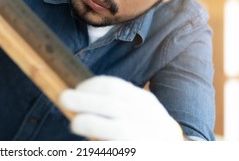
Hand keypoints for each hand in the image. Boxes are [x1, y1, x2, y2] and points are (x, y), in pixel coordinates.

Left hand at [60, 75, 183, 140]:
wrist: (174, 148)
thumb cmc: (147, 127)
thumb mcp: (137, 108)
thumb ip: (114, 103)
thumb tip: (78, 99)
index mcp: (141, 100)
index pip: (113, 86)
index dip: (90, 86)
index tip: (75, 89)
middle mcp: (145, 116)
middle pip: (112, 104)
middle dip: (85, 100)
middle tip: (64, 98)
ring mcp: (145, 136)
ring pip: (118, 129)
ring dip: (92, 123)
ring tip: (75, 123)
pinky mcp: (140, 152)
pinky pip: (121, 148)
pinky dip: (103, 147)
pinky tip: (91, 145)